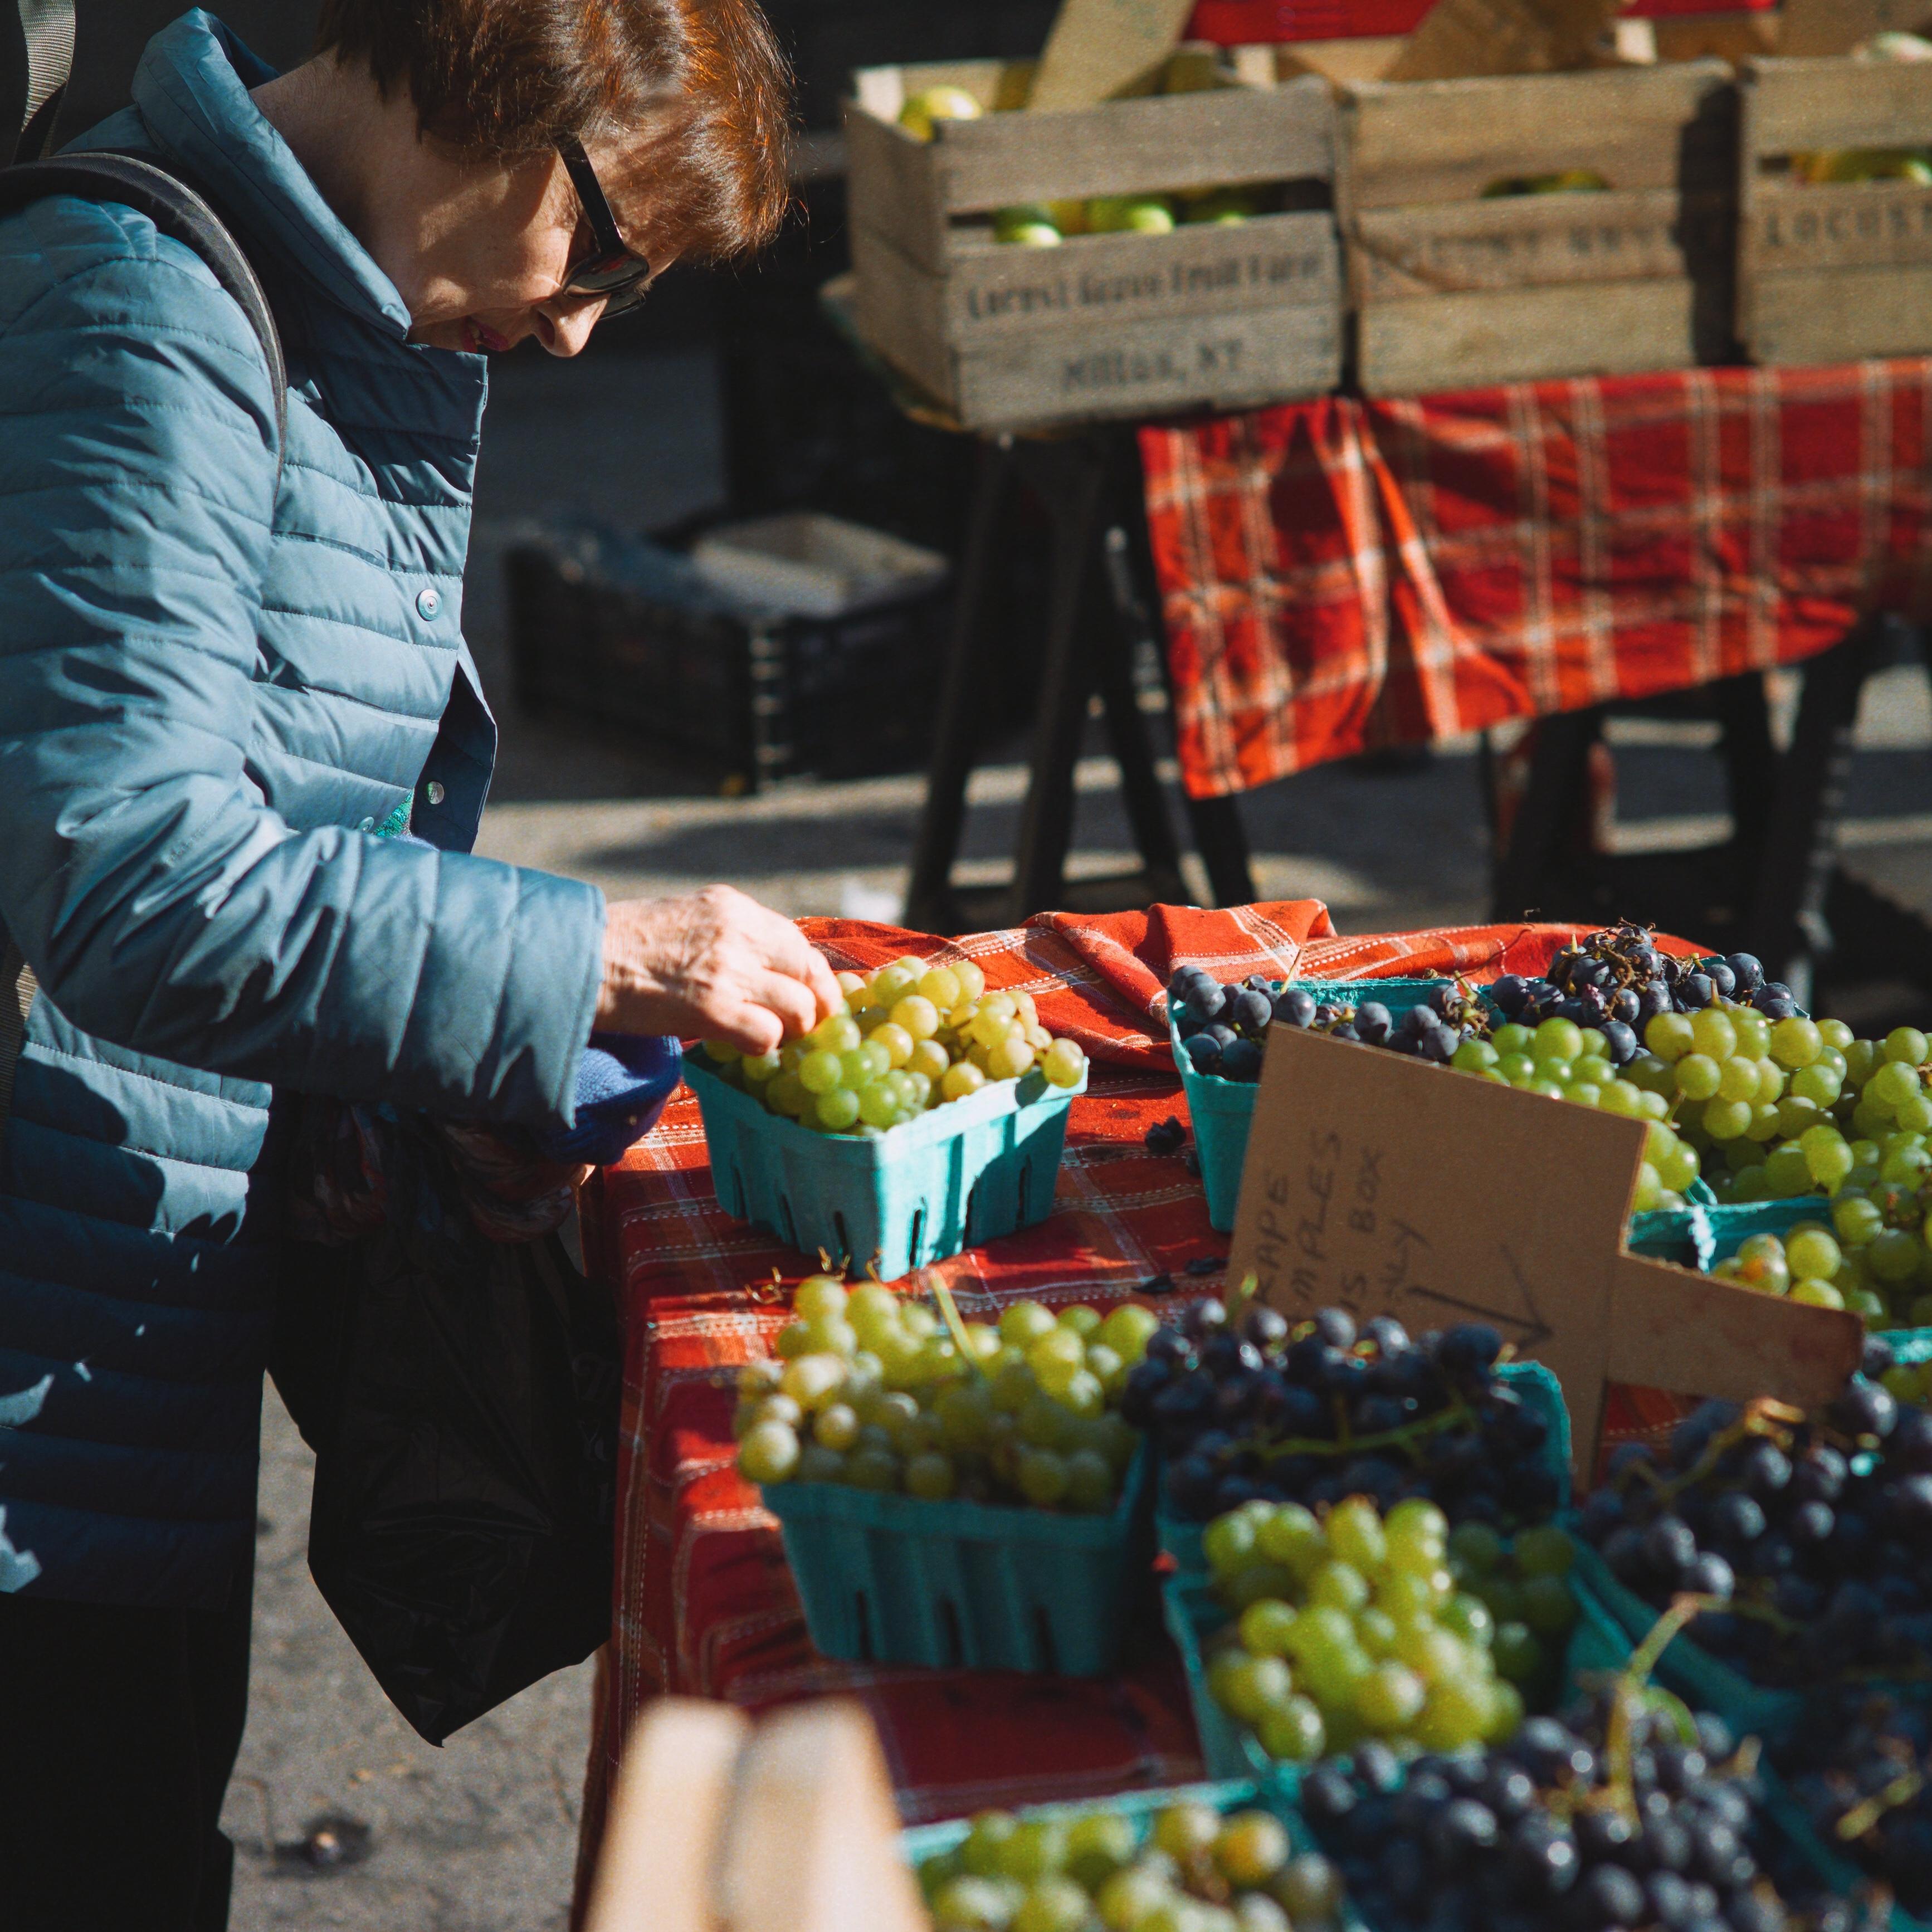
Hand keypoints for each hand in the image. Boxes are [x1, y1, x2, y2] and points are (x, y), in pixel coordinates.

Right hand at [594, 886, 840, 1053]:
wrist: (580, 960)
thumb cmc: (623, 944)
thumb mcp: (686, 917)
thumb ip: (730, 936)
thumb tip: (765, 968)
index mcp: (733, 907)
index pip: (797, 940)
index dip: (810, 974)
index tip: (810, 994)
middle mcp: (739, 933)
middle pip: (809, 972)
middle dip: (815, 1003)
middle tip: (803, 1025)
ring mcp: (730, 971)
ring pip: (798, 1007)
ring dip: (791, 1029)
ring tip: (770, 1037)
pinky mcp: (714, 1009)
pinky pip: (767, 1035)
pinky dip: (763, 1046)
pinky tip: (741, 1045)